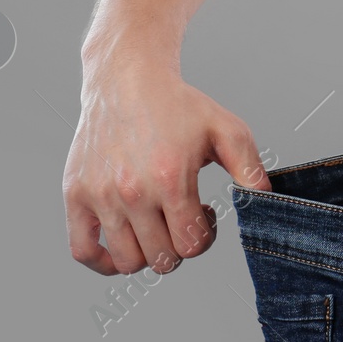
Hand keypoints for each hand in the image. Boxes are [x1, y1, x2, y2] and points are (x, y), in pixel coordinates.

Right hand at [63, 61, 269, 275]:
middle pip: (162, 259)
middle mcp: (131, 192)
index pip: (191, 245)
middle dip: (180, 246)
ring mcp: (100, 196)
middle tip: (181, 218)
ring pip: (127, 261)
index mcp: (169, 179)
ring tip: (156, 224)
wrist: (127, 80)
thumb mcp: (225, 129)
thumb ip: (250, 167)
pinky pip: (82, 251)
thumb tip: (266, 199)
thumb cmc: (177, 106)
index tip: (203, 213)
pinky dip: (103, 261)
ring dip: (148, 253)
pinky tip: (123, 244)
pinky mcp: (76, 194)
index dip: (205, 236)